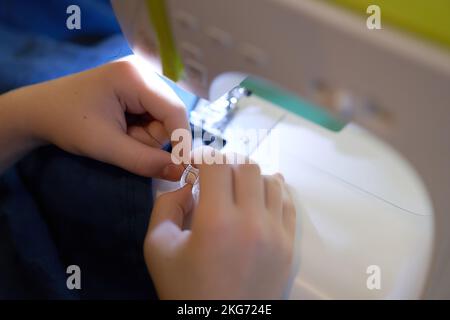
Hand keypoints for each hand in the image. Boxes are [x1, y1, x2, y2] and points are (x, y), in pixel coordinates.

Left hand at [0, 60, 188, 178]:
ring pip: (163, 118)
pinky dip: (141, 130)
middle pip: (170, 114)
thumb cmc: (67, 124)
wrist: (39, 111)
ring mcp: (139, 77)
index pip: (174, 111)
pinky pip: (153, 116)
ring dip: (145, 136)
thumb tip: (179, 173)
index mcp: (135, 76)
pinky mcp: (135, 87)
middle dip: (152, 138)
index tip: (179, 168)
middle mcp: (142, 71)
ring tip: (118, 136)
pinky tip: (121, 129)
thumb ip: (144, 161)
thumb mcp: (105, 146)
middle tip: (124, 143)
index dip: (181, 141)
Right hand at [144, 160, 295, 298]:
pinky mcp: (289, 246)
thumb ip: (165, 206)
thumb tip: (188, 186)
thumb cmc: (185, 290)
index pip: (217, 164)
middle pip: (246, 166)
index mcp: (217, 222)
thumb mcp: (157, 248)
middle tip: (213, 178)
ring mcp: (277, 234)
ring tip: (236, 190)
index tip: (195, 164)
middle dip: (226, 164)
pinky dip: (272, 192)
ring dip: (250, 177)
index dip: (203, 155)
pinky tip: (258, 199)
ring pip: (271, 180)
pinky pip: (287, 202)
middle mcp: (253, 222)